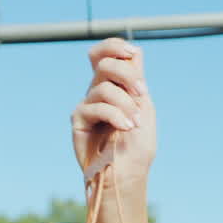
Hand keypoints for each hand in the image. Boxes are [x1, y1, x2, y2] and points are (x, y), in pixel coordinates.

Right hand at [71, 38, 156, 189]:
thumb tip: (134, 51)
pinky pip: (95, 106)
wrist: (127, 176)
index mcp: (116, 86)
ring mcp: (88, 105)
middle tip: (142, 93)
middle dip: (126, 74)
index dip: (116, 46)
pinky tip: (126, 128)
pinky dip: (115, 115)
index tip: (132, 53)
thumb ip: (137, 80)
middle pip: (104, 63)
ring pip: (103, 87)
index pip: (107, 53)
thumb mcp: (144, 109)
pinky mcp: (78, 119)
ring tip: (135, 124)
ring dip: (125, 103)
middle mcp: (99, 92)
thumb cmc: (137, 147)